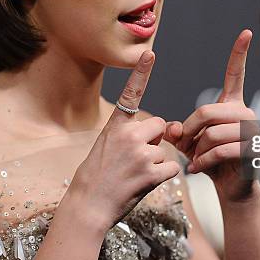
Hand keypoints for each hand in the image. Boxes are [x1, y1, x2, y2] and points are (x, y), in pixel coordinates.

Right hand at [70, 51, 180, 230]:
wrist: (88, 206)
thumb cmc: (97, 178)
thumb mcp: (107, 147)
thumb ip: (132, 135)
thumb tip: (166, 132)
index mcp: (115, 126)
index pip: (130, 94)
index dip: (141, 72)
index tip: (149, 53)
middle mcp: (129, 135)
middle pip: (160, 126)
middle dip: (155, 139)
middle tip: (135, 158)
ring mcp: (141, 153)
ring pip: (165, 150)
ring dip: (156, 163)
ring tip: (133, 175)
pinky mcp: (151, 173)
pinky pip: (171, 169)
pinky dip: (162, 177)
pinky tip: (143, 183)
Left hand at [166, 30, 259, 202]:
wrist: (232, 188)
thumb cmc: (211, 161)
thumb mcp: (190, 142)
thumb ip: (180, 131)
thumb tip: (172, 128)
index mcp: (232, 106)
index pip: (235, 75)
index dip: (239, 54)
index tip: (245, 32)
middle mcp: (246, 114)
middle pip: (207, 110)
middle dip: (189, 130)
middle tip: (183, 145)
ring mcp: (253, 132)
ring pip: (212, 133)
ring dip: (197, 150)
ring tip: (195, 159)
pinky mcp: (253, 151)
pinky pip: (220, 150)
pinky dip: (203, 162)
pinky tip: (198, 168)